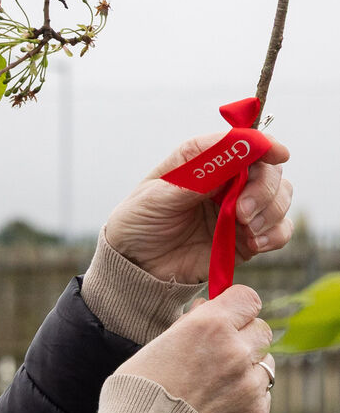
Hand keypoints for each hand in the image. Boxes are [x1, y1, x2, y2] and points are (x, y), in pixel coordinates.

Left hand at [103, 134, 292, 282]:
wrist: (131, 269)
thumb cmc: (137, 224)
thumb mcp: (159, 195)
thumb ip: (201, 173)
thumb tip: (242, 146)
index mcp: (204, 160)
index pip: (245, 143)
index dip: (265, 146)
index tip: (278, 155)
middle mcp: (227, 180)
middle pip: (270, 171)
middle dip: (264, 189)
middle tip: (242, 212)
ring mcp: (238, 209)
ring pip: (280, 198)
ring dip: (271, 212)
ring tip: (246, 229)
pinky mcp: (244, 238)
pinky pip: (278, 231)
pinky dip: (275, 234)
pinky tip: (254, 244)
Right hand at [115, 285, 273, 412]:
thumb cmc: (140, 389)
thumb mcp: (158, 344)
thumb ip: (191, 323)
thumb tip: (209, 307)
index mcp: (210, 325)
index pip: (248, 299)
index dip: (237, 308)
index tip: (228, 318)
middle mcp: (236, 350)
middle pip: (262, 330)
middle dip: (244, 338)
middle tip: (220, 355)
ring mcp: (249, 384)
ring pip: (266, 363)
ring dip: (247, 369)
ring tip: (217, 386)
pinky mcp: (256, 412)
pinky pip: (262, 395)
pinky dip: (245, 398)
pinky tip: (218, 407)